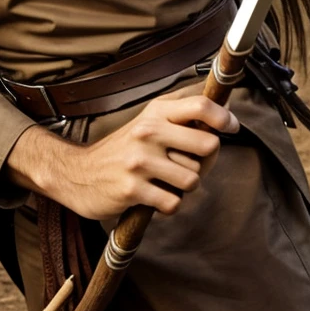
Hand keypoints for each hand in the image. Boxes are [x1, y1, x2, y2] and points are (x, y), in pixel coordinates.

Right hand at [5, 88, 238, 221]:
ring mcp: (140, 161)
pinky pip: (174, 203)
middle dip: (205, 162)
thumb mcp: (147, 123)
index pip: (200, 106)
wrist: (78, 174)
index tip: (232, 127)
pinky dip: (168, 204)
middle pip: (207, 145)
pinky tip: (152, 196)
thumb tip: (225, 114)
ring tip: (164, 181)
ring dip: (183, 187)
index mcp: (154, 113)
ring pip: (193, 179)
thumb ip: (180, 118)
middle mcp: (148, 132)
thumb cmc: (123, 150)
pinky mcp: (133, 189)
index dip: (224, 118)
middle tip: (188, 165)